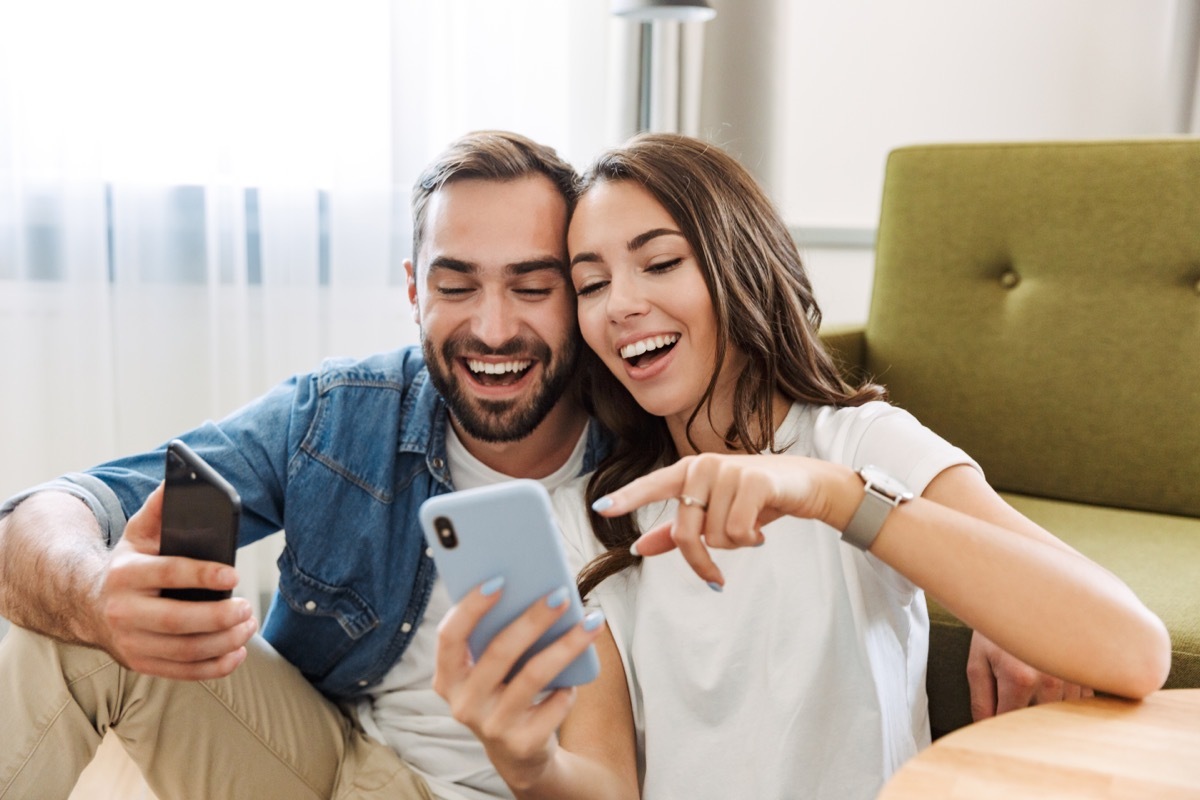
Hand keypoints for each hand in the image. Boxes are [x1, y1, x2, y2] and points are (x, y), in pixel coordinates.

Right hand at [94, 483, 256, 679]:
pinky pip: (181, 672)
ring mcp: (130, 642)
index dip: (202, 576)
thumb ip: (158, 509)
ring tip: (247, 624)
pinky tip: (236, 652)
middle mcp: (123, 611)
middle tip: (247, 608)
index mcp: (126, 574)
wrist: (88, 605)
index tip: (233, 575)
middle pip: (176, 621)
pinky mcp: (140, 663)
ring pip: (183, 651)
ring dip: (223, 642)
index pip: (168, 573)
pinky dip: (213, 667)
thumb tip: (178, 480)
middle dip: (218, 617)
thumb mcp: (137, 534)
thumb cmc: (128, 565)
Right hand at [433, 580, 605, 791]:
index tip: (499, 580)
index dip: (470, 608)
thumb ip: (494, 637)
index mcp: (448, 678)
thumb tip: (533, 589)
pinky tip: (578, 675)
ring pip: (534, 675)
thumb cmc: (505, 693)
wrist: (520, 755)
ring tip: (590, 621)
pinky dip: (569, 686)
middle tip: (561, 594)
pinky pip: (555, 703)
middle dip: (533, 618)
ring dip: (566, 644)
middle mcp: (463, 704)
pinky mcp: (523, 743)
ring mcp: (492, 726)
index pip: (449, 637)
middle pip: (500, 651)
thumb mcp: (489, 672)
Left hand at [593, 453, 847, 588]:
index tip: (600, 509)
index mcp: (688, 471)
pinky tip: (762, 528)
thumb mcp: (714, 513)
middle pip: (685, 532)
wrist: (806, 484)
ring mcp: (728, 470)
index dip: (626, 498)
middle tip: (716, 576)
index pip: (651, 486)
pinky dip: (751, 539)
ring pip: (716, 536)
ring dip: (735, 544)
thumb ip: (675, 532)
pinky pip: (738, 531)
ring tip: (750, 529)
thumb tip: (639, 549)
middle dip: (702, 560)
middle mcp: (703, 466)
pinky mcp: (753, 481)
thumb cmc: (755, 498)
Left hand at [966, 630, 1092, 720]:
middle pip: (1037, 722)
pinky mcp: (1087, 672)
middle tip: (1009, 698)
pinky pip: (1079, 702)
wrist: (1024, 594)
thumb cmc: (996, 630)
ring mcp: (1073, 676)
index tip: (991, 720)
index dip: (997, 725)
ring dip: (1045, 709)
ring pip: (1059, 715)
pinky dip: (1065, 701)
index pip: (1009, 722)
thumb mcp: (978, 662)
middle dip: (1021, 719)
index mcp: (1020, 678)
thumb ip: (980, 701)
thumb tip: (985, 729)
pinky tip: (1051, 681)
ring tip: (1031, 681)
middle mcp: (1052, 680)